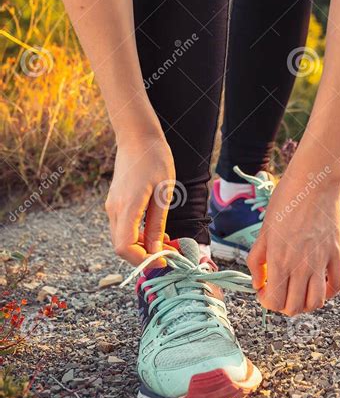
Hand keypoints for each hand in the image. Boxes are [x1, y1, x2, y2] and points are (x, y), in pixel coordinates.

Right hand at [105, 132, 175, 265]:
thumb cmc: (155, 159)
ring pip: (122, 239)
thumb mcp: (163, 193)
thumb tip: (156, 250)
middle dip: (144, 256)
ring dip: (142, 246)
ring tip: (167, 241)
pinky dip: (137, 236)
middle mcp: (114, 210)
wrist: (137, 137)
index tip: (164, 260)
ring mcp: (112, 206)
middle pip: (122, 247)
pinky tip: (155, 230)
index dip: (142, 260)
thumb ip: (157, 224)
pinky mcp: (115, 203)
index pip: (124, 247)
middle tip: (170, 253)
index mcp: (126, 207)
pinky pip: (123, 228)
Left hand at [247, 165, 339, 315]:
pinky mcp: (337, 254)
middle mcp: (300, 266)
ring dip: (307, 303)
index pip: (273, 302)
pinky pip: (337, 285)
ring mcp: (321, 261)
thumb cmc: (285, 202)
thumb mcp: (263, 231)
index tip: (265, 290)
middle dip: (284, 306)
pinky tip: (321, 282)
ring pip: (317, 302)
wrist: (313, 183)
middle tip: (281, 292)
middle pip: (294, 307)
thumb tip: (257, 283)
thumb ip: (257, 260)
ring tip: (300, 291)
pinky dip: (329, 291)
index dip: (266, 301)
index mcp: (278, 261)